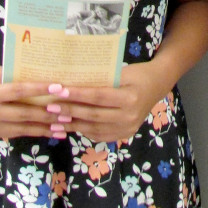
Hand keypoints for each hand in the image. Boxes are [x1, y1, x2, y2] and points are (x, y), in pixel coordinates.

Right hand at [0, 61, 59, 139]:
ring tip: (64, 127)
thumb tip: (44, 77)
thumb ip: (16, 77)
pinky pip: (15, 133)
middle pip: (23, 114)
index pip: (19, 91)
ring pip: (21, 128)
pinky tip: (49, 131)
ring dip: (44, 128)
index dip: (40, 90)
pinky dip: (33, 131)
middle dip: (48, 114)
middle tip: (69, 112)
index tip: (60, 87)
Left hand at [44, 62, 168, 142]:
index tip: (59, 91)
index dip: (77, 94)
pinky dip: (84, 130)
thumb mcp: (122, 72)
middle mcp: (129, 116)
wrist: (157, 85)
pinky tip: (70, 125)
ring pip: (94, 128)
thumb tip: (72, 83)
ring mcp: (127, 128)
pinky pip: (100, 135)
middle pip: (94, 115)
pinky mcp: (124, 135)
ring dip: (73, 124)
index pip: (98, 96)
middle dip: (70, 111)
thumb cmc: (136, 74)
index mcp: (130, 98)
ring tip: (56, 119)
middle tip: (51, 107)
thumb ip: (101, 80)